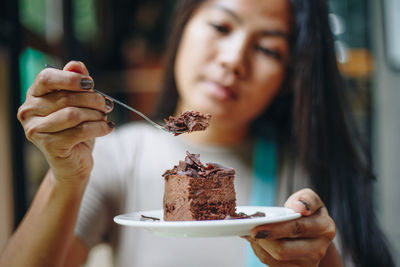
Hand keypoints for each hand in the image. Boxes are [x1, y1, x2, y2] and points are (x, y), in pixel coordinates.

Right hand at [17, 61, 113, 183]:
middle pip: (66, 97)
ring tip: (104, 118)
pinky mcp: (49, 146)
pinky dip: (99, 128)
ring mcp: (36, 130)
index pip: (47, 78)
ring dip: (96, 115)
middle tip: (107, 105)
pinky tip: (107, 128)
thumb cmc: (76, 129)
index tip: (91, 84)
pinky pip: (80, 131)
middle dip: (93, 100)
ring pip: (73, 114)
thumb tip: (76, 65)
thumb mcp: (79, 103)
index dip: (71, 79)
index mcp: (34, 95)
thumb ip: (77, 82)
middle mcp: (29, 111)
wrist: (75, 161)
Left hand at [245, 188, 336, 266]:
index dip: (275, 229)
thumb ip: (306, 198)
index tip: (256, 228)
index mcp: (325, 228)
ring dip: (259, 245)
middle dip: (262, 240)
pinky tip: (257, 240)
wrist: (312, 233)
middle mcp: (319, 249)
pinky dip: (260, 251)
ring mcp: (307, 264)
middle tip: (248, 230)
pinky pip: (272, 264)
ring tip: (250, 232)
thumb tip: (299, 207)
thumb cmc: (308, 212)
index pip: (296, 229)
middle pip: (283, 250)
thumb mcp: (310, 199)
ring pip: (275, 258)